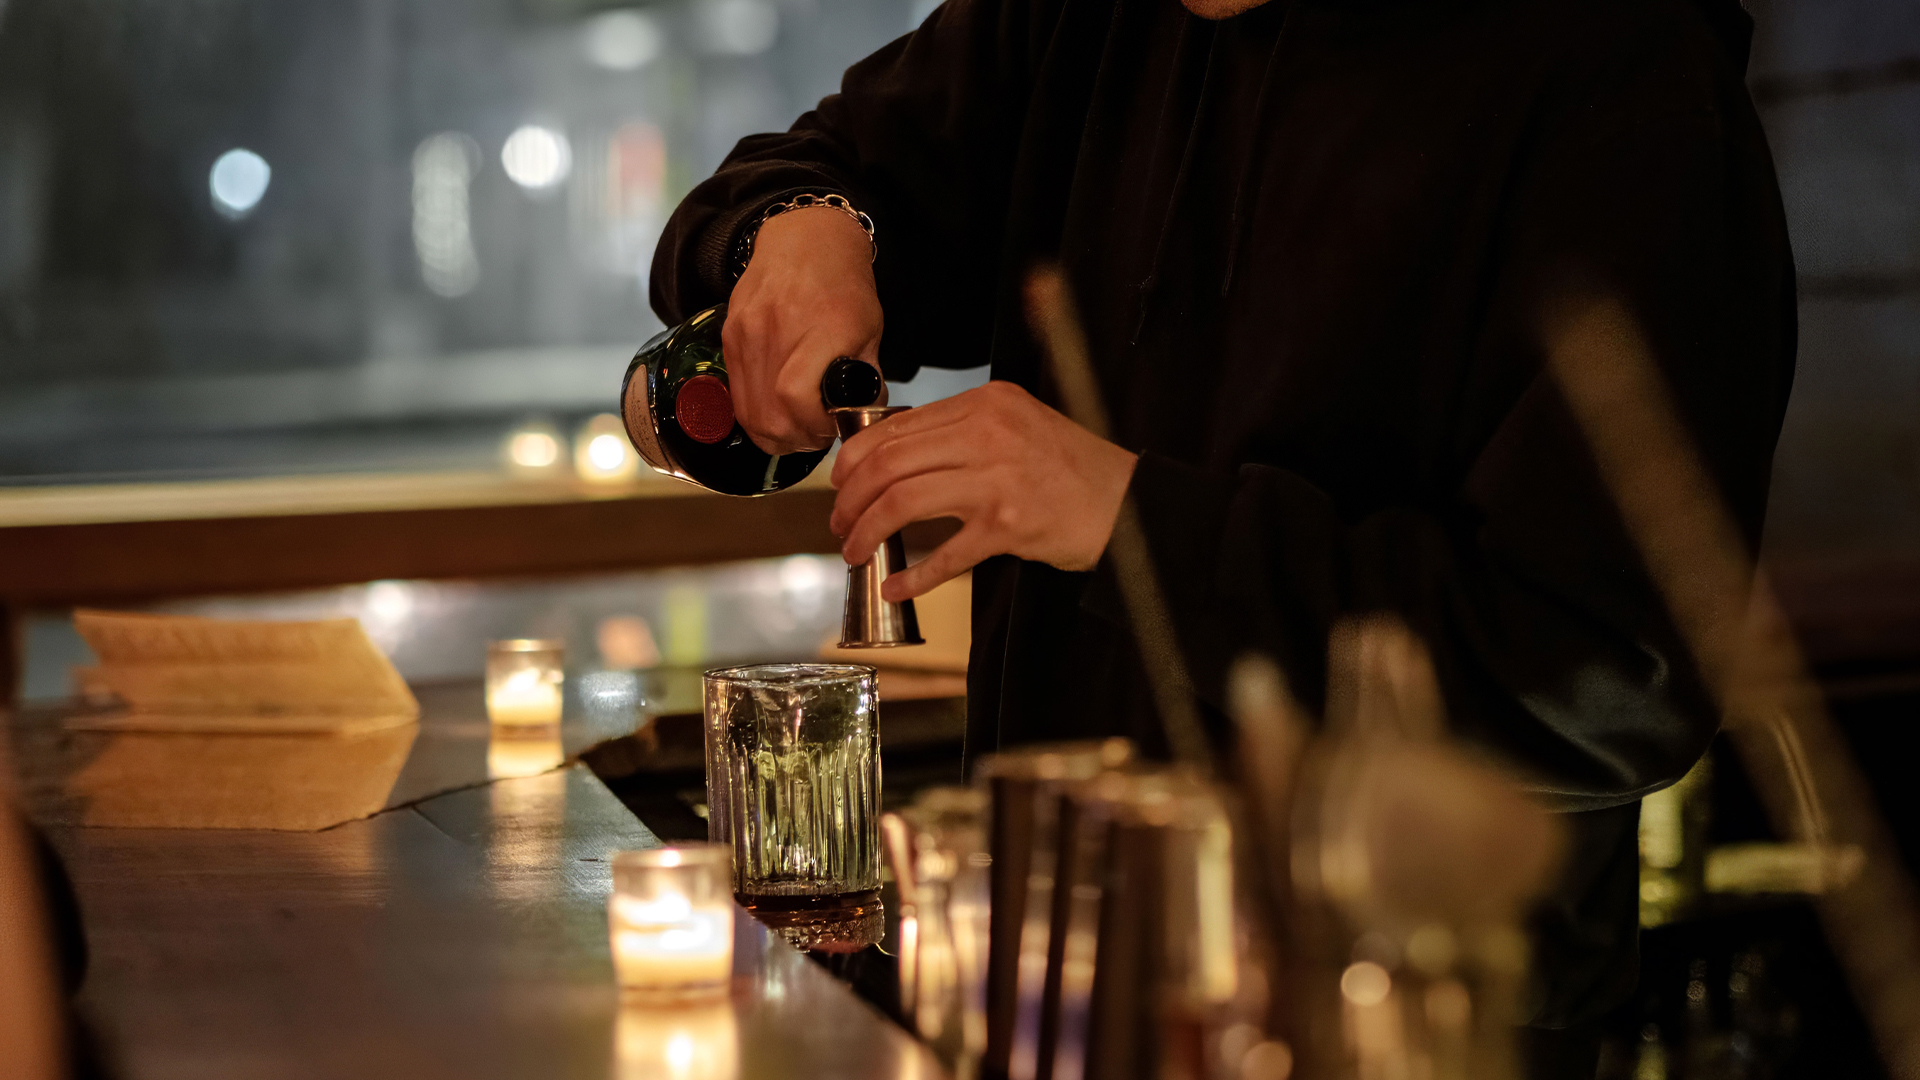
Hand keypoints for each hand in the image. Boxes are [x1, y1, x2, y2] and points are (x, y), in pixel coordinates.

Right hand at [723, 207, 884, 454]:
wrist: (804, 241)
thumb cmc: (843, 286)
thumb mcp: (870, 331)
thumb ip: (866, 379)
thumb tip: (860, 423)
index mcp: (820, 328)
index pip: (796, 397)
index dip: (814, 427)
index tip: (832, 428)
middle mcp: (775, 331)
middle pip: (769, 417)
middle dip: (796, 440)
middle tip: (816, 434)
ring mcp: (746, 334)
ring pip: (748, 414)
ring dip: (774, 434)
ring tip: (797, 427)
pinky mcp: (729, 336)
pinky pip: (737, 394)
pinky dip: (757, 413)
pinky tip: (778, 408)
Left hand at [829, 381, 1138, 600]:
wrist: (1130, 503)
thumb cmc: (1071, 470)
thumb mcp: (1017, 427)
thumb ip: (963, 432)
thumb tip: (895, 458)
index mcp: (986, 403)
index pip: (897, 428)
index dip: (855, 460)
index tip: (841, 483)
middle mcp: (989, 433)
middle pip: (889, 464)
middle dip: (851, 499)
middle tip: (840, 524)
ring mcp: (998, 479)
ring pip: (902, 502)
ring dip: (868, 532)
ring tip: (855, 552)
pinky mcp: (1010, 525)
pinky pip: (944, 553)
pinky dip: (913, 575)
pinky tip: (896, 586)